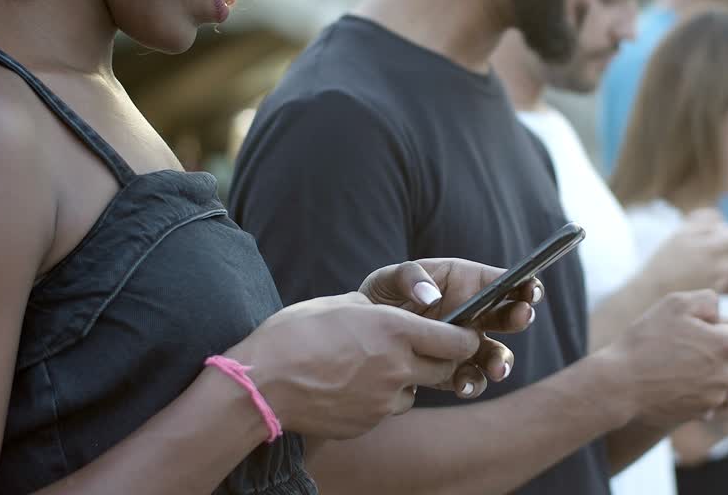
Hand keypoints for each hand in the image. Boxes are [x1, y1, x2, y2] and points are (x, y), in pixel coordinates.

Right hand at [229, 293, 480, 439]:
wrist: (262, 384)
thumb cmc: (294, 334)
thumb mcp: (339, 303)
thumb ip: (373, 308)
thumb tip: (384, 312)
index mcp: (395, 330)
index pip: (457, 340)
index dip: (465, 337)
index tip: (463, 334)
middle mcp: (398, 367)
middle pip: (445, 369)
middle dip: (441, 360)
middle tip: (423, 351)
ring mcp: (384, 400)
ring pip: (414, 392)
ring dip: (406, 382)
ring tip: (373, 369)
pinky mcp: (367, 423)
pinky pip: (386, 410)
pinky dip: (379, 400)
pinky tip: (351, 388)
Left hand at [360, 259, 541, 397]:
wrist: (360, 339)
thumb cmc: (379, 298)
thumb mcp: (388, 279)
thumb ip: (409, 277)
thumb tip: (432, 296)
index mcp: (464, 283)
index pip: (502, 281)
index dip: (523, 283)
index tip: (530, 290)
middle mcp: (473, 314)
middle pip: (508, 316)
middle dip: (519, 317)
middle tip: (522, 318)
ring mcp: (465, 344)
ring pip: (495, 354)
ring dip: (501, 361)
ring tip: (496, 368)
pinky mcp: (452, 370)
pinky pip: (470, 378)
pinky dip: (470, 383)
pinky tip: (462, 385)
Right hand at [602, 290, 727, 426]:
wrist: (620, 385)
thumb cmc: (645, 341)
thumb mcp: (675, 303)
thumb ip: (708, 300)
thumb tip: (721, 311)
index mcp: (725, 345)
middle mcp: (727, 374)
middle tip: (710, 336)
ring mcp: (716, 395)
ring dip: (724, 366)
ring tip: (693, 356)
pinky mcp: (702, 411)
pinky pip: (718, 396)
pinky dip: (709, 386)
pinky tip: (684, 377)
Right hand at [642, 210, 727, 296]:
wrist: (652, 293)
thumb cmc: (667, 259)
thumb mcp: (682, 231)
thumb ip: (707, 219)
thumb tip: (726, 220)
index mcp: (713, 246)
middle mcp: (722, 266)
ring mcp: (724, 283)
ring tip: (727, 261)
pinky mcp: (723, 296)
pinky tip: (727, 278)